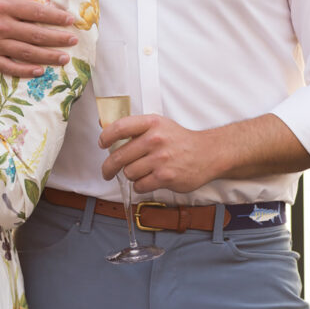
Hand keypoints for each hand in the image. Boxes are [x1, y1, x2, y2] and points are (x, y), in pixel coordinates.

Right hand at [0, 0, 77, 75]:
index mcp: (4, 5)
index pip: (36, 11)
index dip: (56, 16)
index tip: (71, 19)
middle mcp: (1, 25)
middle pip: (36, 34)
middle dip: (58, 38)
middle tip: (74, 40)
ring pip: (27, 52)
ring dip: (48, 56)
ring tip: (65, 58)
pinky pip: (9, 67)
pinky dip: (25, 71)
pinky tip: (40, 72)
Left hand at [99, 115, 214, 193]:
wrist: (207, 154)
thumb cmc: (179, 140)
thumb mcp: (158, 125)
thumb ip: (134, 127)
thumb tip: (103, 124)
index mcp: (151, 123)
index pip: (119, 127)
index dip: (106, 137)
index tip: (102, 144)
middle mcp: (155, 139)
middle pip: (119, 156)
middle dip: (109, 167)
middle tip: (107, 172)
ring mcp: (160, 159)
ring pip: (128, 173)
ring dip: (131, 175)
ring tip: (141, 172)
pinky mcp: (165, 177)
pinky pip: (139, 185)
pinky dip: (140, 185)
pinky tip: (148, 180)